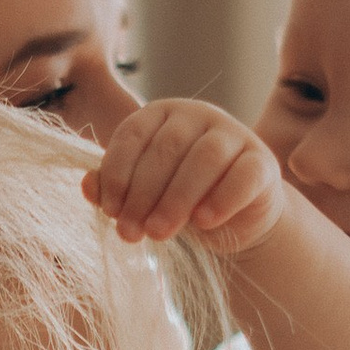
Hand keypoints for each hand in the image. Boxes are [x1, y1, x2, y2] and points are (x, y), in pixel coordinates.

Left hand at [82, 97, 284, 254]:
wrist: (234, 220)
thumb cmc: (180, 201)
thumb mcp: (143, 196)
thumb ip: (115, 189)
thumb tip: (87, 186)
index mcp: (162, 115)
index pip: (133, 135)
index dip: (117, 174)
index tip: (110, 211)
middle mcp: (198, 115)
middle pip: (167, 148)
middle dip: (143, 194)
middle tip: (130, 232)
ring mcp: (234, 134)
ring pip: (205, 158)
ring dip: (177, 199)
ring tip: (159, 234)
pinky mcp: (262, 161)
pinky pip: (243, 175)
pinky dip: (222, 199)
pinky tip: (204, 222)